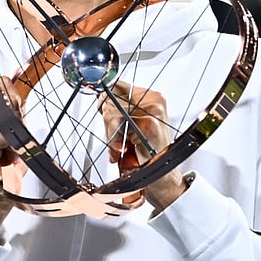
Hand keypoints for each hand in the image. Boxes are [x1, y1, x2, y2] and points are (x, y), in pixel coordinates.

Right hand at [0, 78, 21, 238]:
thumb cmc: (3, 157)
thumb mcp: (11, 123)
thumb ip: (14, 99)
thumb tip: (22, 71)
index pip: (0, 84)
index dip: (14, 98)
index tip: (14, 114)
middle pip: (6, 100)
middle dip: (16, 118)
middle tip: (9, 139)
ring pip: (8, 118)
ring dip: (15, 134)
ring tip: (6, 148)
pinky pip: (7, 133)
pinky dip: (13, 145)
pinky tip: (4, 155)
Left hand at [100, 81, 185, 208]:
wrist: (161, 177)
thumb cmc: (146, 154)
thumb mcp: (132, 126)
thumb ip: (118, 109)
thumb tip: (100, 99)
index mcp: (151, 96)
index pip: (117, 83)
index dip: (105, 99)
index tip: (103, 111)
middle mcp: (154, 99)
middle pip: (110, 95)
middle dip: (107, 121)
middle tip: (117, 139)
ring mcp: (154, 110)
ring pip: (111, 110)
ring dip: (110, 133)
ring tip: (123, 145)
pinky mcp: (150, 124)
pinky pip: (117, 126)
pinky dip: (115, 141)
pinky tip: (126, 148)